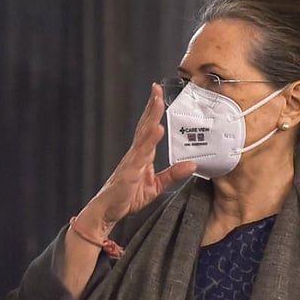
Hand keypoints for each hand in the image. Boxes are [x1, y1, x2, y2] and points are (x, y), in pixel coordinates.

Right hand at [77, 84, 195, 230]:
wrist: (107, 212)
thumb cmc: (127, 198)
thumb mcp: (156, 186)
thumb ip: (173, 174)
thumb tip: (192, 164)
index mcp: (141, 156)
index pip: (148, 129)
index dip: (153, 112)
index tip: (159, 94)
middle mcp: (135, 154)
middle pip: (144, 125)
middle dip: (151, 106)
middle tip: (157, 88)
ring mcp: (131, 161)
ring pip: (143, 135)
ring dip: (151, 117)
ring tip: (158, 102)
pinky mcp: (129, 172)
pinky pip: (141, 154)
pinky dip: (149, 140)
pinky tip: (157, 129)